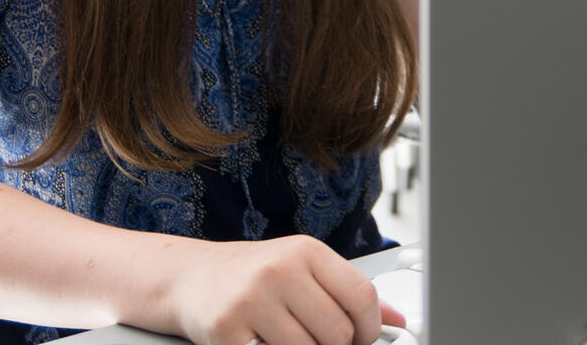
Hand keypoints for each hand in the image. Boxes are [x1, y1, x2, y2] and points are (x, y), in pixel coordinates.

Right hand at [166, 234, 405, 344]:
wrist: (190, 277)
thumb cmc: (252, 275)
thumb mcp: (302, 270)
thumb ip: (347, 292)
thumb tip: (396, 320)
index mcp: (306, 251)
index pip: (362, 297)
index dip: (370, 330)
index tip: (363, 340)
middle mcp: (280, 270)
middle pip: (338, 333)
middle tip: (317, 340)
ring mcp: (252, 300)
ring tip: (284, 336)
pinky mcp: (227, 330)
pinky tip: (261, 341)